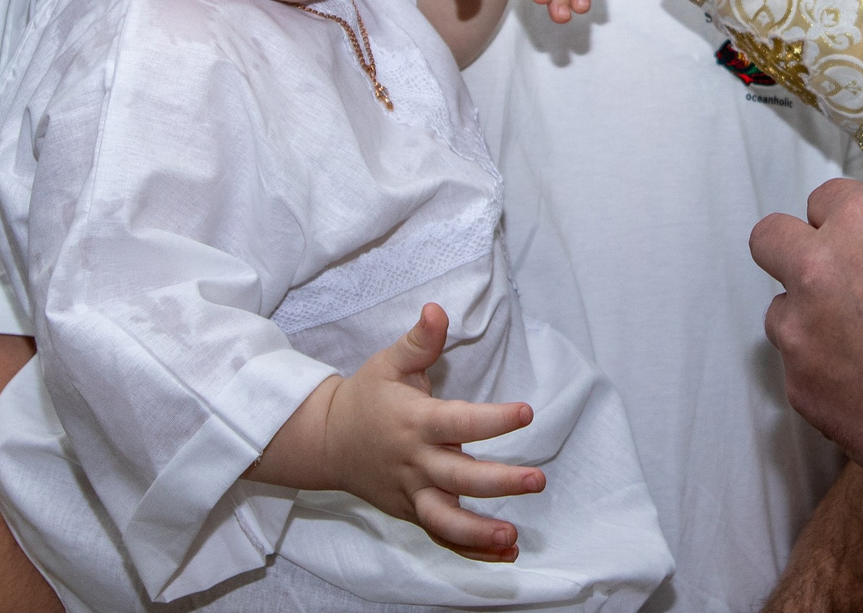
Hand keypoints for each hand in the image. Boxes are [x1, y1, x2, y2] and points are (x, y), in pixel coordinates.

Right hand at [254, 304, 541, 561]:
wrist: (325, 442)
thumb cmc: (366, 398)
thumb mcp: (388, 363)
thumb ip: (419, 341)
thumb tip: (438, 309)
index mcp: (415, 422)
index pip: (459, 422)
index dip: (493, 420)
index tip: (526, 413)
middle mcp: (415, 462)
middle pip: (458, 478)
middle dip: (498, 482)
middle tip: (537, 480)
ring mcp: (411, 493)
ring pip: (444, 521)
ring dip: (479, 533)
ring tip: (513, 536)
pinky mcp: (411, 512)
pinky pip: (441, 537)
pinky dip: (471, 550)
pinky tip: (506, 553)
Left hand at [750, 181, 862, 486]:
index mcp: (862, 223)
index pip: (824, 200)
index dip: (843, 224)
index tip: (860, 246)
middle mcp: (818, 269)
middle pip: (770, 239)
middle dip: (792, 253)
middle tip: (828, 280)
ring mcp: (801, 332)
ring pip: (780, 313)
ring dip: (809, 324)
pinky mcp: (800, 390)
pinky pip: (800, 373)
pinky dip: (826, 379)